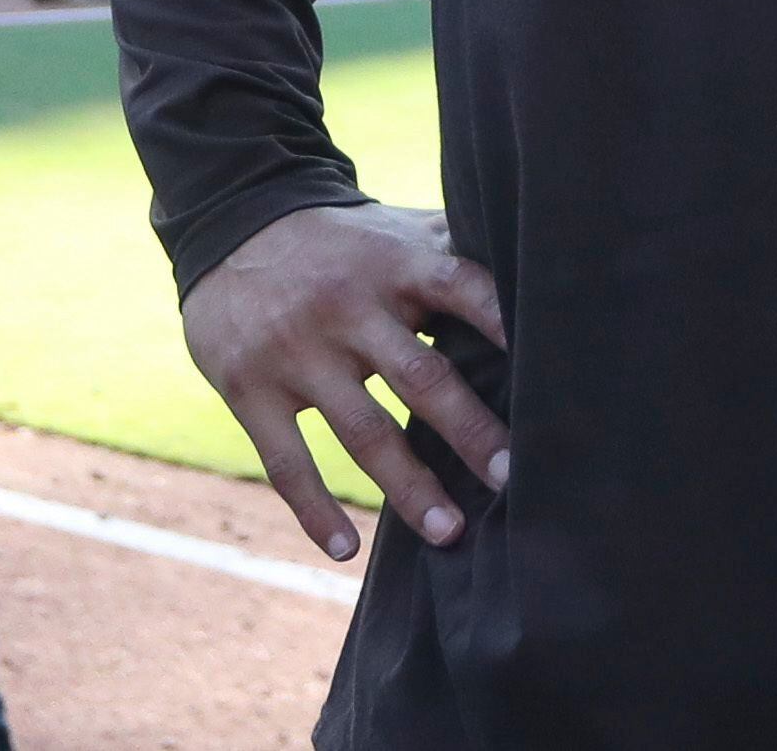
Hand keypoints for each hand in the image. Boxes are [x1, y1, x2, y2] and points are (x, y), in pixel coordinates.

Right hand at [182, 201, 509, 562]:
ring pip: (361, 430)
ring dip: (408, 487)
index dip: (500, 322)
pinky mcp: (249, 388)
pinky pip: (287, 460)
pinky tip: (347, 551)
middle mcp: (349, 307)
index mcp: (396, 264)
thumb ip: (456, 251)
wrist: (231, 225)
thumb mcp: (396, 231)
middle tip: (512, 479)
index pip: (460, 287)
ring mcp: (297, 351)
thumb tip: (538, 266)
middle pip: (419, 375)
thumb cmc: (343, 242)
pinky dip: (315, 510)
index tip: (545, 368)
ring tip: (450, 534)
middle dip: (468, 430)